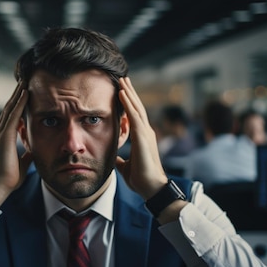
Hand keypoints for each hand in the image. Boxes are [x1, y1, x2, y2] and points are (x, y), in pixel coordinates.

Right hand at [0, 81, 32, 205]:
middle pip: (11, 107)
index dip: (19, 103)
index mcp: (4, 137)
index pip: (13, 116)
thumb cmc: (8, 178)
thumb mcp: (22, 163)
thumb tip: (34, 150)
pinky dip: (20, 103)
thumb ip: (27, 154)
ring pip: (11, 107)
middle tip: (25, 79)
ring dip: (18, 93)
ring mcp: (1, 133)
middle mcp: (0, 132)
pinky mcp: (4, 136)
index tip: (26, 92)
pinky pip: (13, 115)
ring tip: (25, 80)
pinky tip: (26, 93)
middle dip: (18, 93)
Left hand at [115, 77, 167, 199]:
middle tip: (123, 78)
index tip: (122, 91)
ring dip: (128, 93)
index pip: (135, 116)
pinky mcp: (142, 137)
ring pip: (136, 108)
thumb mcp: (126, 167)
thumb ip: (121, 160)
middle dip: (129, 92)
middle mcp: (146, 132)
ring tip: (122, 80)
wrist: (151, 187)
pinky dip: (128, 104)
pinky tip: (121, 93)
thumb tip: (115, 158)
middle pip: (137, 107)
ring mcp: (146, 133)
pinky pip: (134, 116)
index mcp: (142, 138)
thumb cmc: (141, 179)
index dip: (129, 103)